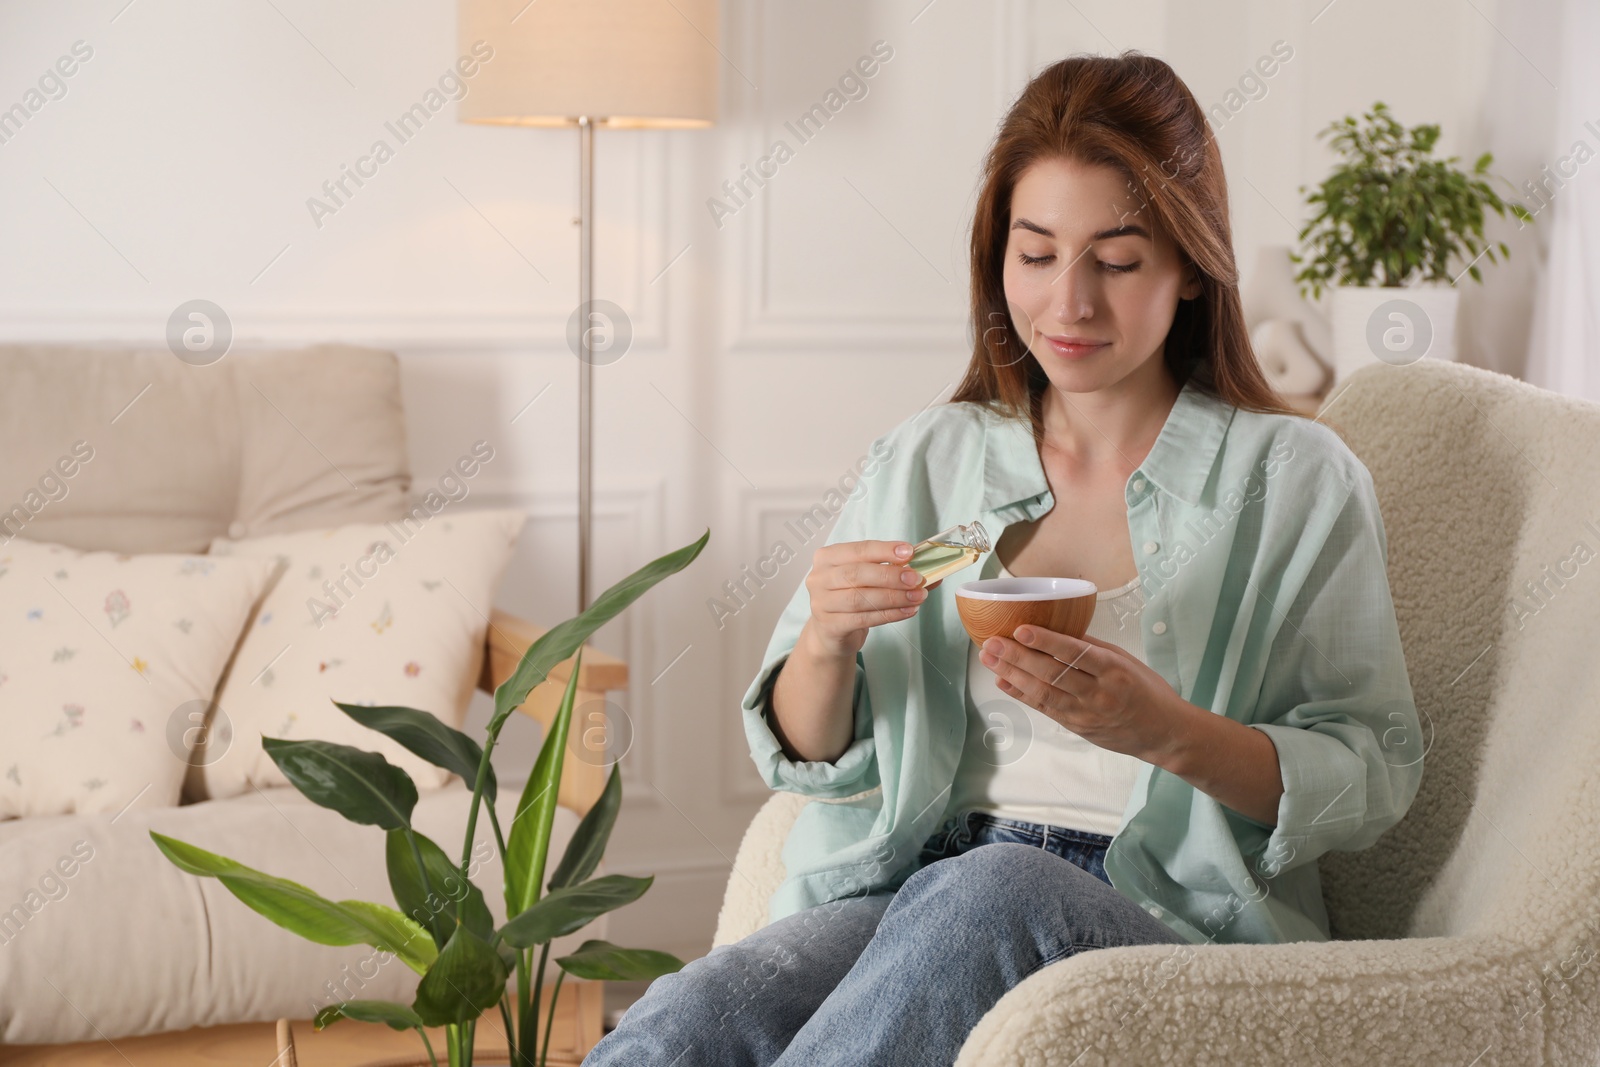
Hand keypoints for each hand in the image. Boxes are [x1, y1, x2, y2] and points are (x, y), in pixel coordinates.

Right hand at [802, 539, 927, 657]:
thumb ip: (895, 571)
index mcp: (828, 557)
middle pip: (857, 573)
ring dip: (893, 597)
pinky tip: (907, 611)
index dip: (884, 550)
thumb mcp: (869, 579)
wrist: (832, 632)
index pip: (858, 549)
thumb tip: (933, 571)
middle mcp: (819, 578)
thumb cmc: (851, 597)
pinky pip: (863, 619)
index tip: (909, 552)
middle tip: (916, 579)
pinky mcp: (829, 626)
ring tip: (917, 597)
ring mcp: (821, 603)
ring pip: (860, 598)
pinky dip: (889, 615)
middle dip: (890, 576)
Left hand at [977, 624, 1186, 762]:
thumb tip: (1057, 629)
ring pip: (1043, 692)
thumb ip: (1092, 648)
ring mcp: (1086, 714)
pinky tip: (1003, 681)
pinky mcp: (1077, 728)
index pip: (1075, 653)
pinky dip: (1021, 695)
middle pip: (1052, 673)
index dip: (1046, 641)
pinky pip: (1044, 709)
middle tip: (991, 642)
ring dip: (1012, 674)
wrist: (1164, 733)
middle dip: (1017, 657)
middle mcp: (1099, 694)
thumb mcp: (1126, 661)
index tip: (1021, 629)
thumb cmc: (1147, 691)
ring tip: (989, 659)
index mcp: (1114, 671)